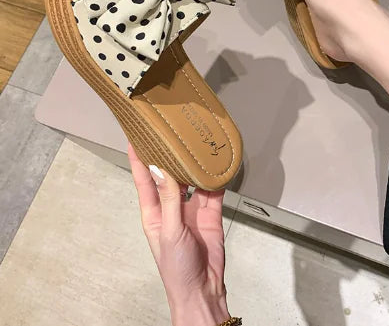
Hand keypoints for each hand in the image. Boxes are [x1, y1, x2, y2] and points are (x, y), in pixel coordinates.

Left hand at [128, 145, 229, 325]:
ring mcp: (191, 209)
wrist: (203, 289)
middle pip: (168, 175)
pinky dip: (215, 178)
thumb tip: (160, 169)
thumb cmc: (176, 269)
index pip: (144, 179)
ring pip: (191, 179)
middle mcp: (171, 207)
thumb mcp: (169, 231)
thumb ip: (168, 199)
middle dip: (168, 156)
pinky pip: (212, 190)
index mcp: (153, 212)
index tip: (135, 137)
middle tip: (170, 134)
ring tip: (194, 145)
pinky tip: (216, 166)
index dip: (139, 158)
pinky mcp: (210, 213)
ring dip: (192, 165)